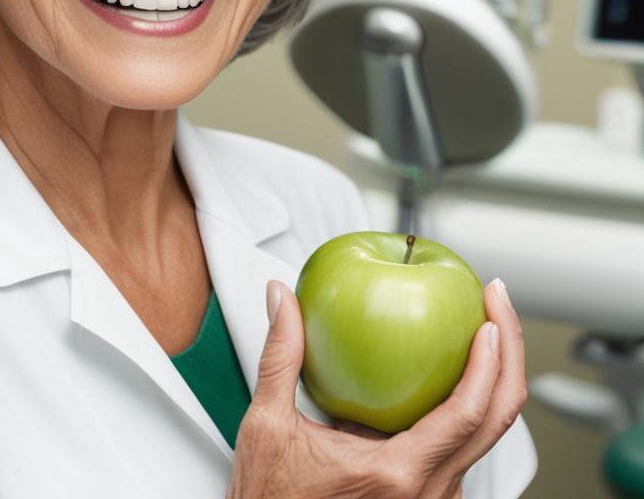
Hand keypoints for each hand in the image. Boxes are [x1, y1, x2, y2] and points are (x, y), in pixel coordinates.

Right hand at [227, 278, 525, 498]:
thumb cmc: (273, 498)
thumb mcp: (269, 425)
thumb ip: (281, 356)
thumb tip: (282, 300)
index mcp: (398, 474)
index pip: (468, 413)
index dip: (489, 361)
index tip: (489, 319)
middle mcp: (428, 492)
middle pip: (496, 421)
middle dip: (508, 357)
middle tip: (497, 305)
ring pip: (485, 437)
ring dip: (492, 380)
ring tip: (484, 329)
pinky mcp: (427, 498)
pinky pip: (463, 447)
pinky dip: (470, 402)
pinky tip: (452, 369)